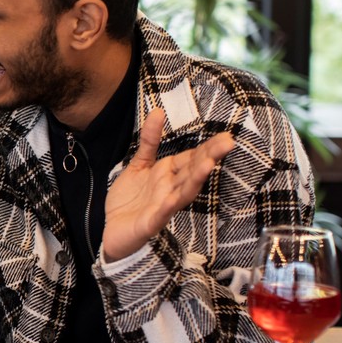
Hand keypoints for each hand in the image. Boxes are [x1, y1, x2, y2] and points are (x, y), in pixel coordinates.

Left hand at [103, 108, 235, 260]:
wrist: (114, 230)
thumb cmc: (131, 199)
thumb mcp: (139, 165)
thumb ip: (149, 141)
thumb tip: (158, 111)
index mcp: (169, 174)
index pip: (192, 158)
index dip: (208, 148)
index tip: (226, 135)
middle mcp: (170, 189)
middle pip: (192, 172)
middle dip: (209, 157)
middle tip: (227, 143)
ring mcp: (162, 207)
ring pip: (183, 192)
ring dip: (195, 179)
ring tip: (208, 164)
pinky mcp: (150, 223)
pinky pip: (160, 214)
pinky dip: (166, 207)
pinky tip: (172, 199)